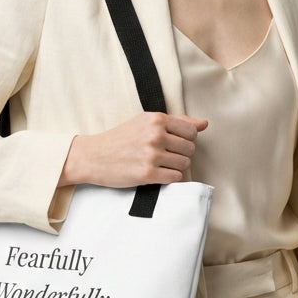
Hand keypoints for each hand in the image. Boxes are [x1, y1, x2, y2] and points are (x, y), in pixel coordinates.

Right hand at [59, 112, 207, 187]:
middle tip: (166, 156)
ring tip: (161, 165)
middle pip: (190, 149)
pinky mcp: (147, 174)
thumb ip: (177, 122)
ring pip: (184, 164)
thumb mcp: (145, 122)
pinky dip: (170, 178)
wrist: (93, 156)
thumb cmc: (120, 139)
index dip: (186, 140)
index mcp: (156, 119)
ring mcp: (151, 155)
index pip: (191, 131)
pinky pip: (175, 177)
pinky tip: (158, 174)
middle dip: (181, 154)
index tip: (174, 144)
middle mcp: (155, 135)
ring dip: (176, 167)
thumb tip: (204, 124)